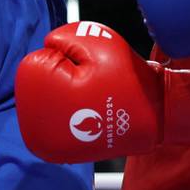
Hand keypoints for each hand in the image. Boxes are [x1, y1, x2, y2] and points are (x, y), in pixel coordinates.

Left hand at [15, 21, 189, 162]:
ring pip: (43, 99)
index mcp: (43, 98)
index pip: (38, 60)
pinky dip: (64, 109)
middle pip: (37, 82)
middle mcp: (36, 131)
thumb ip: (65, 36)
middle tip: (92, 85)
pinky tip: (86, 111)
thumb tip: (48, 45)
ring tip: (90, 99)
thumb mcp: (98, 40)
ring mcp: (44, 146)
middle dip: (61, 75)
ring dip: (61, 93)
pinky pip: (50, 116)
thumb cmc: (126, 77)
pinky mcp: (55, 152)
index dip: (66, 57)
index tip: (89, 70)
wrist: (153, 116)